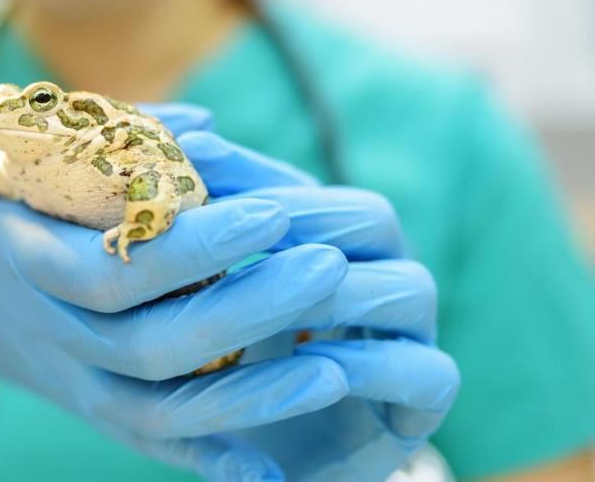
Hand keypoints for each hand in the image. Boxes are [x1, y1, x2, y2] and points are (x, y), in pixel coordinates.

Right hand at [0, 105, 355, 475]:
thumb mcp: (20, 154)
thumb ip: (107, 140)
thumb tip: (207, 134)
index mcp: (23, 256)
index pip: (117, 269)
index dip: (200, 248)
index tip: (278, 209)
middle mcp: (45, 330)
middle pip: (150, 345)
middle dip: (248, 310)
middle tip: (329, 266)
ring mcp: (67, 382)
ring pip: (156, 410)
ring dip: (247, 397)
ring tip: (332, 365)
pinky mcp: (87, 411)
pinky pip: (147, 444)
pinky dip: (206, 460)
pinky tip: (271, 471)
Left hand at [139, 131, 459, 481]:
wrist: (259, 464)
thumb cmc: (218, 377)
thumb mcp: (191, 308)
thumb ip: (189, 244)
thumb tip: (173, 149)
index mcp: (324, 247)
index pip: (302, 187)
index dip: (252, 172)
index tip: (194, 161)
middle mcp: (374, 279)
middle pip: (369, 219)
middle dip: (306, 218)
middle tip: (249, 224)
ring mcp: (406, 339)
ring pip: (407, 287)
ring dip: (339, 290)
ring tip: (277, 292)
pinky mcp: (420, 406)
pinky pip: (426, 373)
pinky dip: (371, 364)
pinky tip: (312, 364)